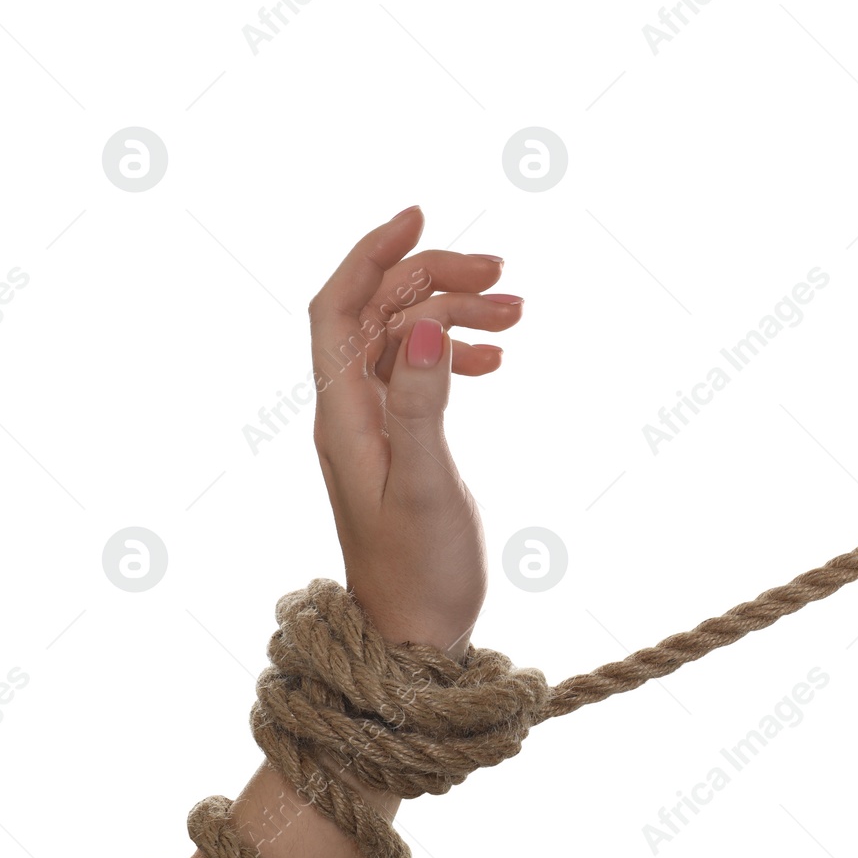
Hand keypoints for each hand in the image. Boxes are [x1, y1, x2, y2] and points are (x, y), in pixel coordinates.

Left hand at [306, 206, 521, 657]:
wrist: (415, 641)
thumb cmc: (419, 574)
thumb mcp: (425, 485)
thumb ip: (423, 403)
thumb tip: (422, 324)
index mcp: (344, 416)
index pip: (339, 308)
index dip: (371, 254)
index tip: (420, 215)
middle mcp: (351, 414)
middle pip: (380, 314)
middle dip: (435, 278)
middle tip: (503, 273)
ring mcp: (377, 430)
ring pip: (406, 340)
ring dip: (456, 314)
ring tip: (518, 312)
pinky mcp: (403, 446)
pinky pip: (423, 375)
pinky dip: (458, 352)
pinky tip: (499, 357)